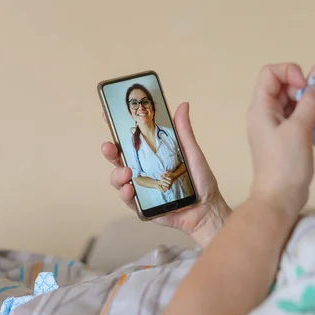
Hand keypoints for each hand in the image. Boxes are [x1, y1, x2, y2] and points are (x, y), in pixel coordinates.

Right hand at [101, 103, 231, 246]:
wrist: (207, 210)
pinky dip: (126, 195)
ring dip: (117, 175)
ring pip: (119, 180)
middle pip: (119, 159)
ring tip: (126, 173)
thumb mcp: (192, 152)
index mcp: (152, 156)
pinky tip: (129, 190)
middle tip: (108, 146)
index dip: (116, 129)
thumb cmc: (201, 181)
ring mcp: (141, 188)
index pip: (130, 140)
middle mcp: (144, 170)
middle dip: (110, 152)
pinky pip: (129, 201)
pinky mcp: (144, 207)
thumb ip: (184, 131)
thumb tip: (183, 105)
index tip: (106, 115)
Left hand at [247, 64, 314, 215]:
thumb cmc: (286, 164)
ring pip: (293, 101)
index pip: (270, 72)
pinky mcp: (285, 137)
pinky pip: (297, 117)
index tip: (305, 88)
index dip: (289, 73)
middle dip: (304, 90)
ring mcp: (274, 126)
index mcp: (261, 108)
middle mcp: (265, 113)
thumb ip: (309, 103)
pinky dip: (310, 118)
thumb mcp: (299, 129)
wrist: (280, 197)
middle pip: (284, 85)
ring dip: (310, 105)